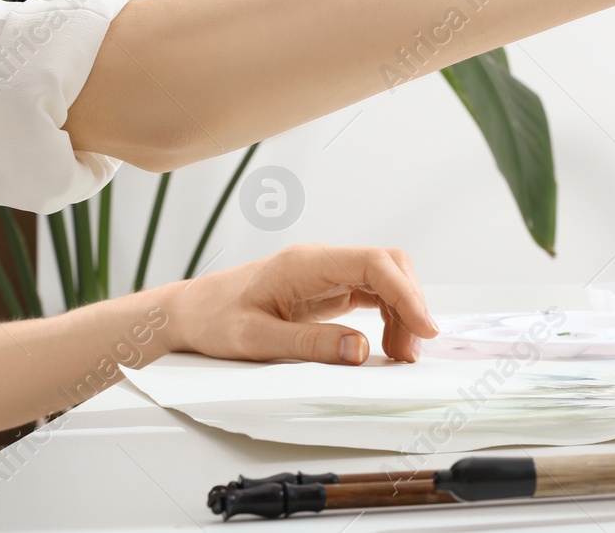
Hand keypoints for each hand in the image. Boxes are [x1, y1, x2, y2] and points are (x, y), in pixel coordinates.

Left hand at [157, 244, 437, 364]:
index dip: (406, 294)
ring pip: (384, 277)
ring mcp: (325, 271)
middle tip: (412, 350)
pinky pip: (370, 291)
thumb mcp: (256, 339)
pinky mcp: (326, 286)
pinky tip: (386, 341)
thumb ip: (310, 343)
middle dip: (410, 303)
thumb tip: (360, 349)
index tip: (424, 328)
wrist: (190, 311)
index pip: (373, 264)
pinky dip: (387, 314)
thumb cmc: (215, 320)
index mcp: (305, 264)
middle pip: (387, 264)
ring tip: (400, 354)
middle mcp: (321, 261)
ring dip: (401, 312)